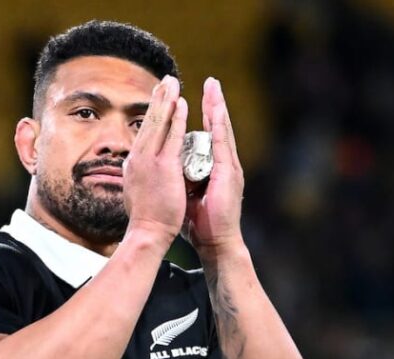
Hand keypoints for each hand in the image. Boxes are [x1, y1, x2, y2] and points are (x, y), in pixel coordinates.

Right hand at [123, 75, 188, 242]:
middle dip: (158, 99)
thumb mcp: (136, 193)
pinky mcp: (163, 166)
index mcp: (134, 164)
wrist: (147, 234)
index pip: (144, 133)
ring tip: (173, 83)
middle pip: (148, 121)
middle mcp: (138, 158)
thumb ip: (138, 179)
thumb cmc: (144, 220)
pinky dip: (176, 118)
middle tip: (165, 80)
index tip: (157, 98)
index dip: (151, 113)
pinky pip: (172, 136)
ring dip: (167, 101)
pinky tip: (181, 104)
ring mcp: (150, 160)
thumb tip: (133, 172)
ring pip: (158, 123)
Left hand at [184, 78, 244, 253]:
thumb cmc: (199, 221)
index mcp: (212, 166)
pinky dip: (221, 126)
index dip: (203, 116)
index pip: (207, 135)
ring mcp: (229, 167)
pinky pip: (224, 144)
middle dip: (214, 103)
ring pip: (223, 131)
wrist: (215, 241)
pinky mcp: (229, 173)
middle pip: (217, 127)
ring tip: (215, 87)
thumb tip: (164, 168)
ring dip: (219, 108)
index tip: (197, 96)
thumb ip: (179, 178)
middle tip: (211, 81)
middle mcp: (223, 163)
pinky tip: (217, 111)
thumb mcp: (185, 192)